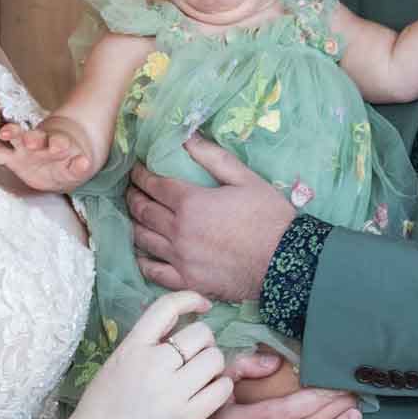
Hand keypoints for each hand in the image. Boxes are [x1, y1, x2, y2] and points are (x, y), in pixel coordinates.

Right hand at [0, 122, 92, 192]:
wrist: (61, 165)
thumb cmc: (69, 164)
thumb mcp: (78, 168)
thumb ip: (80, 166)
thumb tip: (85, 162)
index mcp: (58, 144)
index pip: (58, 142)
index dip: (58, 144)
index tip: (59, 147)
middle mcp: (41, 143)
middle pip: (36, 136)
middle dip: (33, 138)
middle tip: (32, 140)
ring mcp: (26, 149)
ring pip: (17, 137)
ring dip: (12, 133)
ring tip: (5, 134)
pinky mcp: (14, 158)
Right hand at [63, 290, 232, 418]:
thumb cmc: (99, 412)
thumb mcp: (114, 366)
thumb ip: (142, 346)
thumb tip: (173, 326)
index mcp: (131, 348)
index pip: (166, 307)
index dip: (190, 299)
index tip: (202, 306)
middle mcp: (152, 364)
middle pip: (200, 334)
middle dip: (205, 342)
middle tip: (197, 357)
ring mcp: (170, 392)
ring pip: (214, 359)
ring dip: (214, 365)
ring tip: (203, 377)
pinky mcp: (185, 418)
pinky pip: (221, 390)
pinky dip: (221, 387)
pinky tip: (211, 393)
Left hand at [129, 137, 295, 301]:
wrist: (286, 262)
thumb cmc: (269, 217)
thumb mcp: (245, 178)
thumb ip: (212, 157)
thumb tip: (186, 137)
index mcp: (190, 203)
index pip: (154, 184)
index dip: (141, 175)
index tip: (136, 170)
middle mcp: (178, 231)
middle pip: (143, 210)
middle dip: (133, 196)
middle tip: (131, 189)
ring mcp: (180, 259)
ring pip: (143, 239)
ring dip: (134, 224)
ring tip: (135, 215)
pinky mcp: (186, 281)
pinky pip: (153, 271)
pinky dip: (143, 258)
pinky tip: (142, 251)